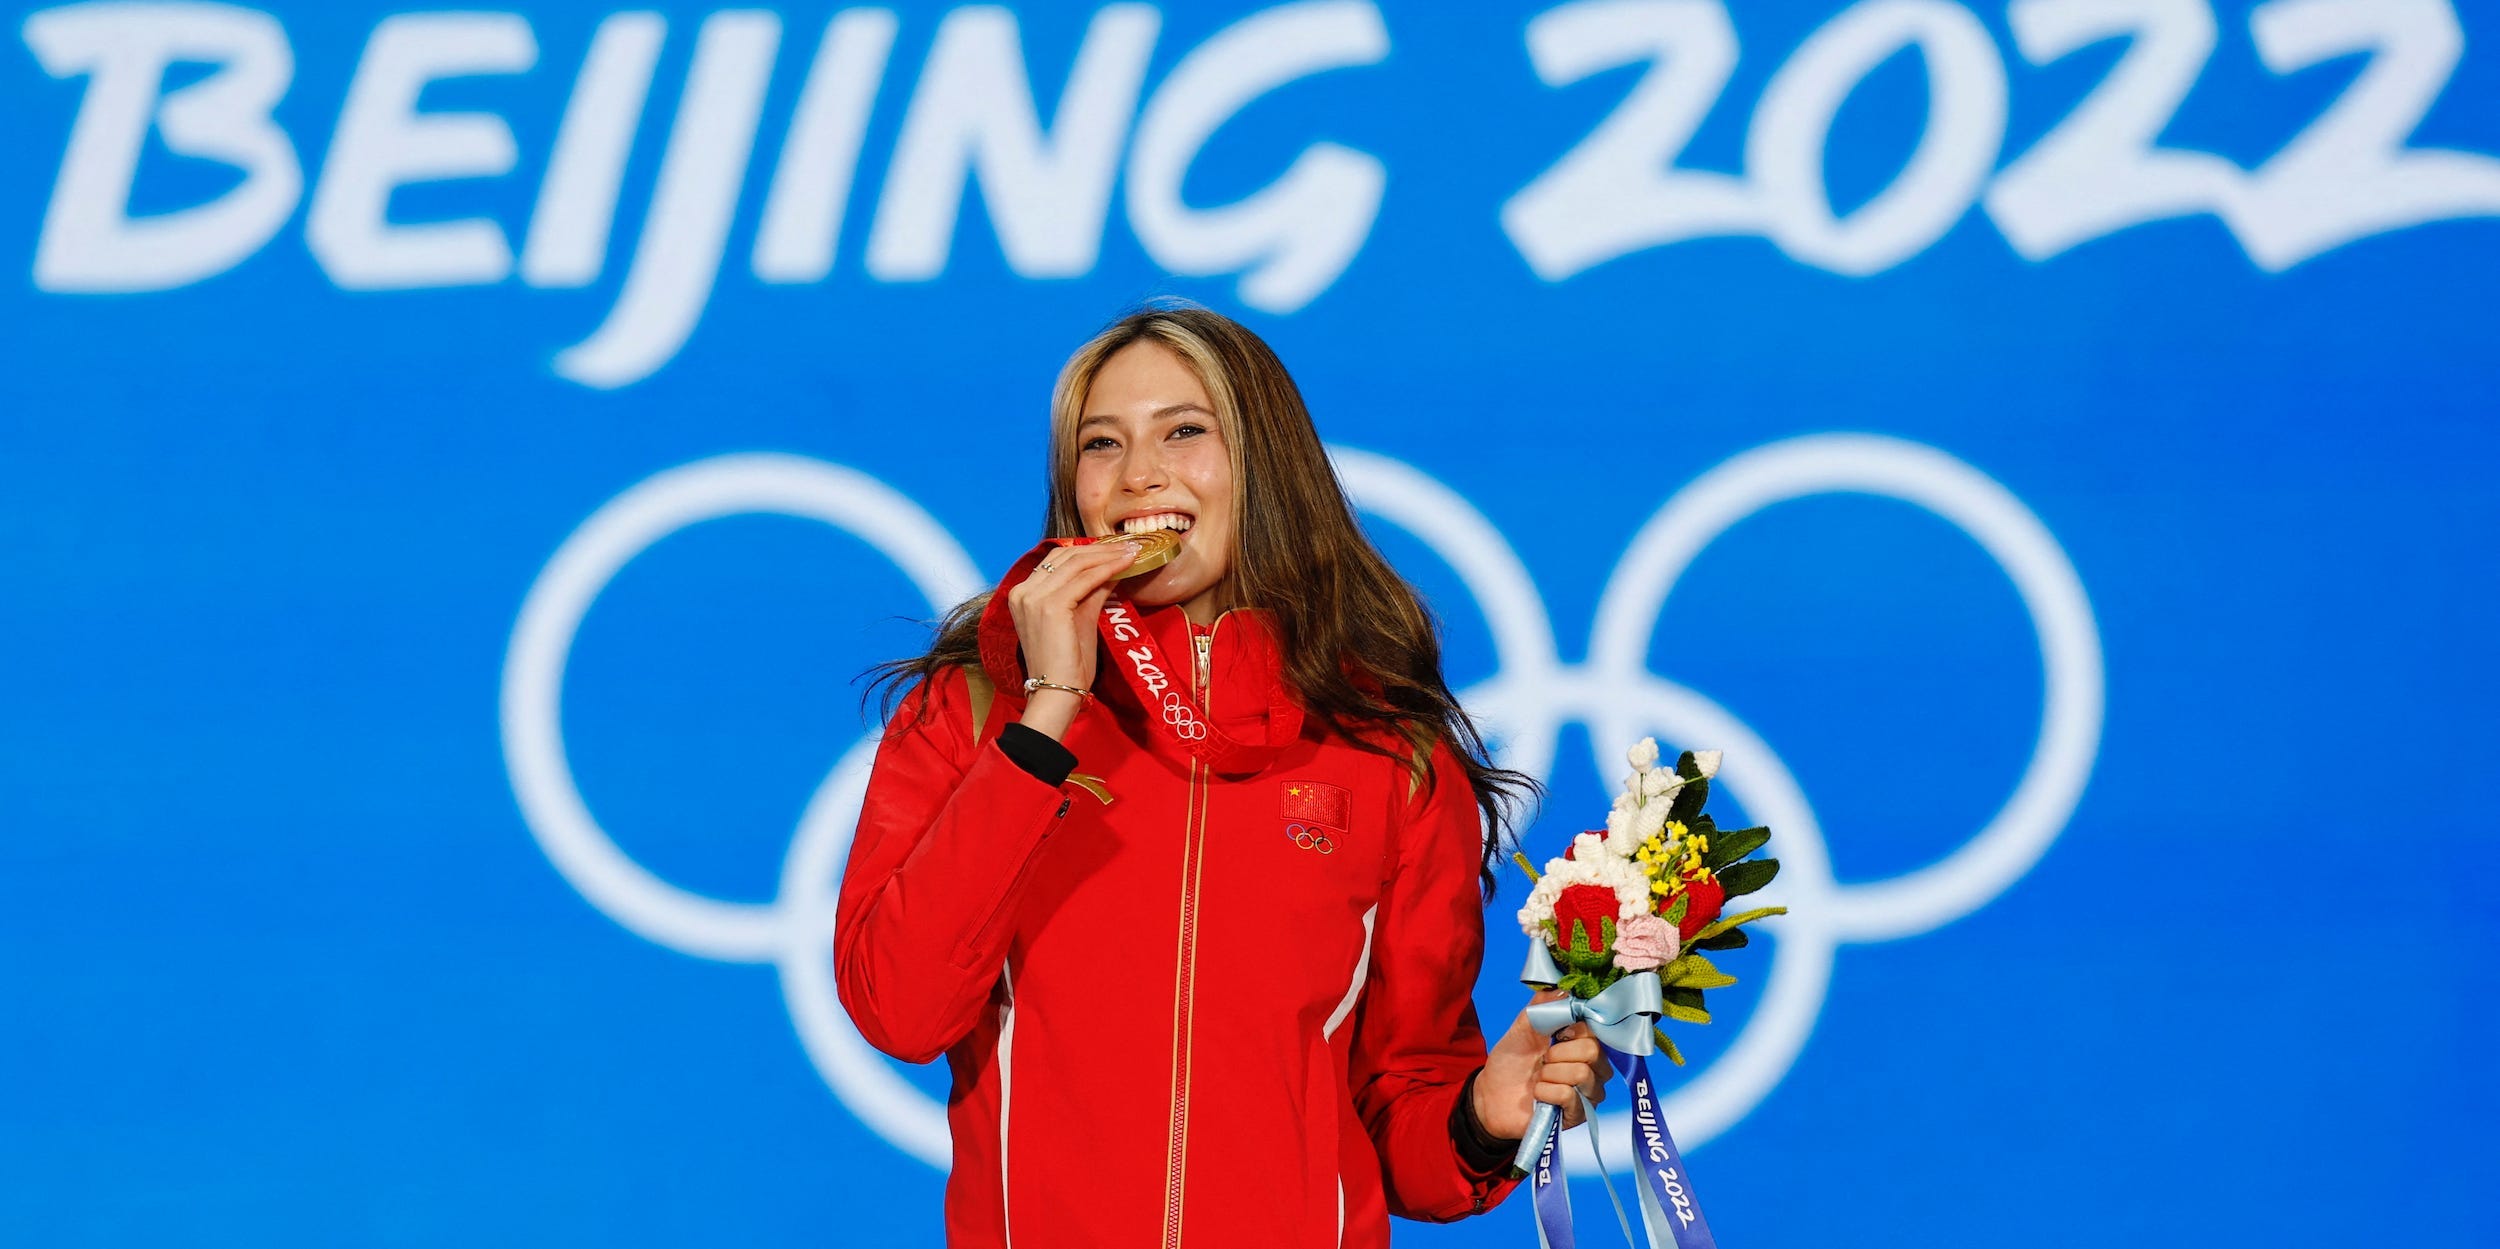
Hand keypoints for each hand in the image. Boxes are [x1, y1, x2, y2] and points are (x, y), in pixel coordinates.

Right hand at [1007, 542, 1137, 740]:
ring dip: (1107, 555)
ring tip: (1132, 552)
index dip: (1087, 551)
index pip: (1057, 560)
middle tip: (1128, 545)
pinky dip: (1108, 568)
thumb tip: (1113, 568)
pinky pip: (1085, 578)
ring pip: (1076, 563)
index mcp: (1023, 593)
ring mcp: (1033, 597)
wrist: (1057, 691)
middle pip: (1065, 556)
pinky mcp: (1050, 606)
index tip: (1115, 548)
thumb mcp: (1080, 617)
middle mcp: (1023, 591)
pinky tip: (1125, 565)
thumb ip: (1092, 591)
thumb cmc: (1067, 662)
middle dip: (1100, 549)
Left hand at [1474, 989, 1612, 1139]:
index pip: (1596, 1029)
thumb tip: (1564, 987)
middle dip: (1558, 1053)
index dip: (1572, 1029)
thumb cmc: (1511, 1060)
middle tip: (1542, 1060)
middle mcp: (1594, 1069)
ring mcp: (1588, 1094)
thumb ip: (1543, 1004)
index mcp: (1584, 1044)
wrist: (1490, 1095)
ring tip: (1539, 1078)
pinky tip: (1538, 1094)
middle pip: (1593, 1051)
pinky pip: (1569, 1096)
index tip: (1555, 1034)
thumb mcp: (1522, 1026)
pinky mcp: (1578, 1116)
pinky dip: (1546, 1092)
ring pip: (1582, 1074)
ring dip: (1550, 1074)